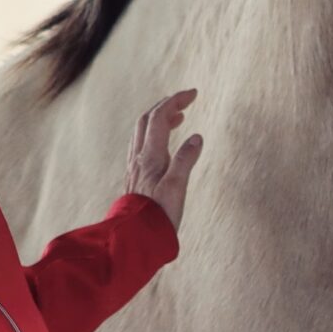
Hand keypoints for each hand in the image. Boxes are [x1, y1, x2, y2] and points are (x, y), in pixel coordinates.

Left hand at [127, 89, 204, 230]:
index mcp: (150, 156)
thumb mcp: (178, 187)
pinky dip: (155, 135)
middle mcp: (140, 158)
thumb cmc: (159, 215)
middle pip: (147, 120)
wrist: (136, 237)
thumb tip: (196, 137)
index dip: (175, 101)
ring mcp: (136, 167)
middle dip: (166, 105)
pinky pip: (142, 146)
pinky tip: (164, 144)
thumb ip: (186, 159)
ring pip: (142, 132)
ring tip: (177, 117)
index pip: (160, 118)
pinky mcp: (136, 177)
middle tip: (185, 101)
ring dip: (159, 119)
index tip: (193, 94)